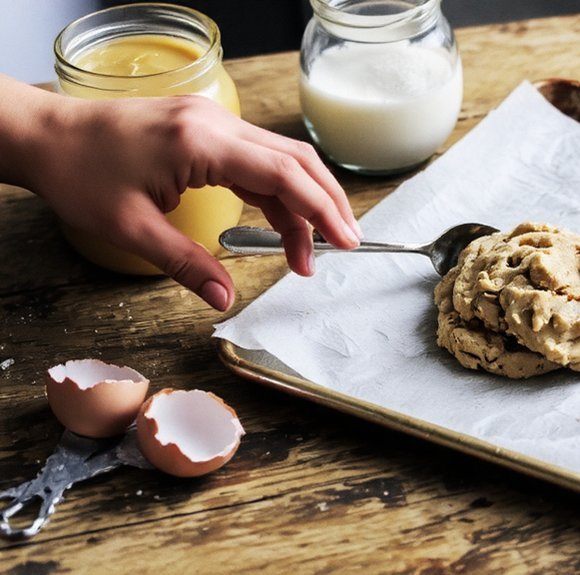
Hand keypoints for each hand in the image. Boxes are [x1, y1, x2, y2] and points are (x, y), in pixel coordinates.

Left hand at [0, 76, 360, 310]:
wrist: (46, 135)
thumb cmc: (79, 175)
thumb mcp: (132, 230)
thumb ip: (187, 265)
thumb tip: (226, 300)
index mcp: (201, 143)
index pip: (284, 174)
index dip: (322, 209)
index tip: (345, 241)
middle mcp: (215, 124)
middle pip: (296, 160)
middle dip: (327, 203)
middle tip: (346, 244)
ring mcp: (212, 122)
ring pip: (280, 159)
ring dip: (303, 201)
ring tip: (309, 250)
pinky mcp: (205, 130)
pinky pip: (256, 159)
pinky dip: (276, 192)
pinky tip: (280, 224)